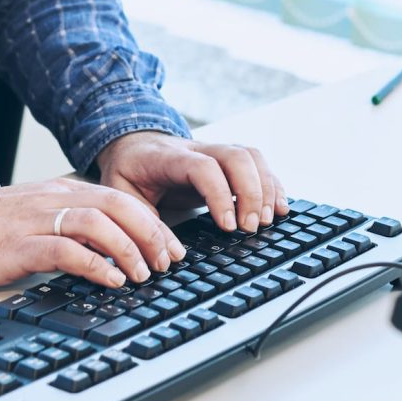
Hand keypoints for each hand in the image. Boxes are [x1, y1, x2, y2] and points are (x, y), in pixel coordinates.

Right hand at [0, 178, 186, 287]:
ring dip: (127, 250)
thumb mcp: (44, 216)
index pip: (120, 198)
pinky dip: (95, 266)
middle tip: (165, 262)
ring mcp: (37, 220)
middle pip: (116, 205)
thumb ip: (78, 223)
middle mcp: (54, 199)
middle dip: (149, 234)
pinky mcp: (21, 246)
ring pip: (96, 223)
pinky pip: (66, 250)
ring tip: (141, 274)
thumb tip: (122, 245)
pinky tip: (111, 281)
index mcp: (63, 190)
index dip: (153, 223)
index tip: (172, 248)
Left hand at [95, 131, 289, 232]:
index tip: (228, 226)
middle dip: (251, 193)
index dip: (220, 195)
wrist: (133, 143)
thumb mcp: (121, 196)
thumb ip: (142, 223)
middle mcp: (197, 149)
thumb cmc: (129, 172)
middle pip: (237, 156)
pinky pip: (258, 164)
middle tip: (251, 228)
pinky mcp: (228, 160)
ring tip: (268, 222)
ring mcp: (216, 151)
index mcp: (169, 158)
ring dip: (266, 188)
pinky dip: (273, 185)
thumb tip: (171, 256)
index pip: (203, 168)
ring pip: (252, 157)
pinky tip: (280, 208)